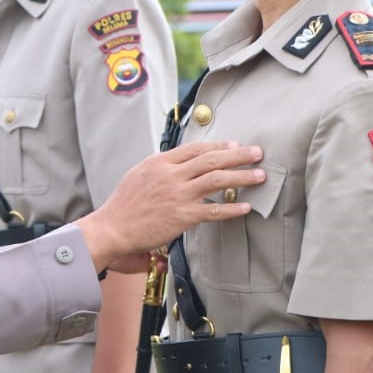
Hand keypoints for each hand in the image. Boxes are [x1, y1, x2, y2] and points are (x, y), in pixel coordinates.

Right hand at [77, 141, 263, 271]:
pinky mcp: (183, 216)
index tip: (234, 144)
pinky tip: (246, 207)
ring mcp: (178, 195)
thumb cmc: (123, 205)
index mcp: (159, 162)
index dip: (218, 145)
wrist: (112, 227)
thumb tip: (180, 164)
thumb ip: (161, 168)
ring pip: (217, 180)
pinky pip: (214, 210)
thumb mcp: (139, 175)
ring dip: (242, 176)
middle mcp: (171, 175)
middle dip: (238, 155)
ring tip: (260, 175)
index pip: (195, 148)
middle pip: (211, 159)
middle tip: (257, 153)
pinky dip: (232, 208)